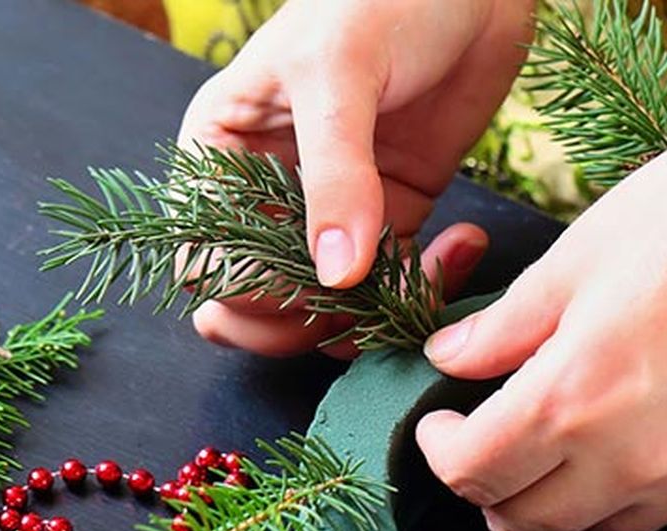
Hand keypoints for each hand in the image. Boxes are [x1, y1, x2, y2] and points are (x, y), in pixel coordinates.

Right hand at [177, 0, 534, 357]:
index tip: (305, 283)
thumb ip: (335, 176)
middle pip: (258, 299)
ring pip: (327, 303)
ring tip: (421, 275)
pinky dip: (425, 286)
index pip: (205, 256)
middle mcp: (269, 188)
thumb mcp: (340, 75)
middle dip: (307, 319)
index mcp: (223, 149)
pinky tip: (461, 244)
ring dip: (373, 312)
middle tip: (359, 306)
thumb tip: (334, 273)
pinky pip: (393, 282)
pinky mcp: (395, 214)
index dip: (245, 291)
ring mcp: (334, 208)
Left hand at [416, 65, 666, 530]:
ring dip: (553, 500)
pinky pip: (660, 515)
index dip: (440, 450)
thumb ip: (505, 325)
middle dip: (486, 486)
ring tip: (553, 444)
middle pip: (524, 520)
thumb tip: (450, 358)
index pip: (473, 468)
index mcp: (576, 393)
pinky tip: (625, 442)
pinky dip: (622, 496)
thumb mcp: (580, 253)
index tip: (440, 423)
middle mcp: (634, 457)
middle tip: (485, 440)